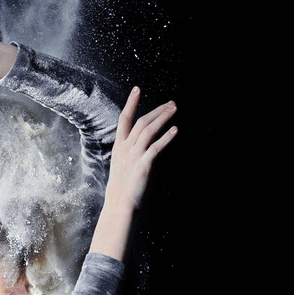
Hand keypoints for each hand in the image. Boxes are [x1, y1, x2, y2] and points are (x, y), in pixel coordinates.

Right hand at [105, 86, 177, 208]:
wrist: (119, 205)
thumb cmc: (121, 189)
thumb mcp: (122, 167)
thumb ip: (129, 154)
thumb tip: (141, 148)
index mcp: (118, 147)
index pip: (123, 119)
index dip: (130, 103)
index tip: (137, 89)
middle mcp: (124, 148)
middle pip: (141, 122)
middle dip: (157, 110)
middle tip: (171, 103)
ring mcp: (133, 156)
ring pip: (148, 130)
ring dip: (163, 118)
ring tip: (175, 110)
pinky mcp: (143, 165)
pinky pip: (156, 147)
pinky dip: (166, 137)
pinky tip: (175, 130)